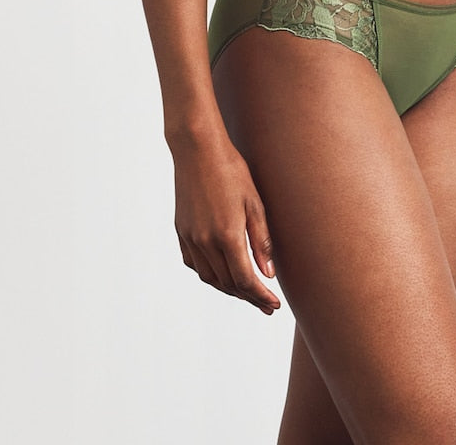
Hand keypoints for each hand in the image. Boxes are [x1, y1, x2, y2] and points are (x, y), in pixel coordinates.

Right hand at [172, 135, 280, 314]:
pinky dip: (209, 274)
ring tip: (247, 292)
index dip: (260, 296)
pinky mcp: (181, 231)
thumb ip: (261, 241)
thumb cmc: (231, 170)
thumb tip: (267, 274)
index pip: (245, 280)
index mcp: (227, 235)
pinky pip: (194, 264)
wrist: (197, 150)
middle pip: (228, 284)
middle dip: (248, 297)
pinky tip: (221, 273)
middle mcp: (205, 242)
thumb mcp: (254, 202)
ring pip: (209, 277)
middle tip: (266, 304)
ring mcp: (190, 238)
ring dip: (229, 289)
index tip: (274, 305)